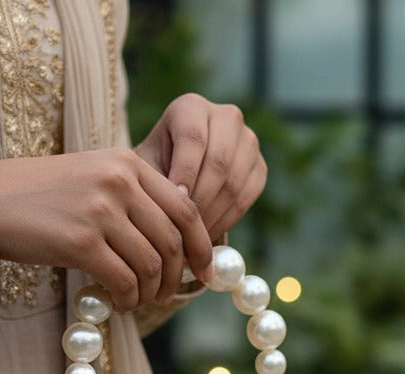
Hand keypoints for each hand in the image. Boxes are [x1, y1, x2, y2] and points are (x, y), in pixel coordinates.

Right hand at [0, 149, 212, 312]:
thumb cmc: (42, 197)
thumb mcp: (95, 179)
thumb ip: (136, 198)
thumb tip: (179, 239)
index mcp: (127, 163)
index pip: (185, 208)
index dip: (202, 246)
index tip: (205, 271)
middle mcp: (118, 181)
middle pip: (172, 240)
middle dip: (176, 276)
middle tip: (166, 295)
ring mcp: (99, 211)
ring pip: (151, 265)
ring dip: (151, 292)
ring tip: (139, 300)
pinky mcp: (80, 242)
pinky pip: (124, 281)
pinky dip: (129, 299)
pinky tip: (121, 303)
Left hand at [135, 93, 266, 240]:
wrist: (176, 173)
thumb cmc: (154, 169)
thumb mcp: (145, 167)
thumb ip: (155, 181)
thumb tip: (179, 204)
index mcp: (191, 107)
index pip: (193, 137)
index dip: (186, 172)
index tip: (176, 202)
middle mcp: (226, 117)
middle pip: (219, 161)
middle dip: (200, 199)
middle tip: (184, 227)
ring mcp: (248, 141)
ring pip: (235, 181)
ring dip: (213, 213)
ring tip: (192, 235)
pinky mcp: (259, 166)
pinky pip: (247, 196)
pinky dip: (227, 218)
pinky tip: (207, 233)